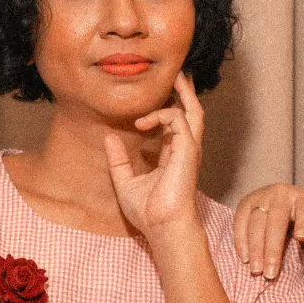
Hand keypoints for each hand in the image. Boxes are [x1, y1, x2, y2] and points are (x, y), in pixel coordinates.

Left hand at [104, 73, 203, 238]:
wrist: (162, 227)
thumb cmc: (148, 212)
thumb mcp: (125, 182)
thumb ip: (118, 160)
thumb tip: (109, 138)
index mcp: (174, 158)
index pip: (176, 126)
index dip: (166, 109)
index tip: (154, 98)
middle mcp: (185, 151)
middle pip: (191, 114)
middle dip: (184, 93)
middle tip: (176, 75)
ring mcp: (189, 150)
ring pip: (193, 112)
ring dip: (184, 94)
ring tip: (175, 77)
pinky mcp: (188, 150)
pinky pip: (177, 119)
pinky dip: (160, 114)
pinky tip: (141, 122)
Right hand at [233, 183, 303, 278]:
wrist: (279, 200)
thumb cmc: (300, 220)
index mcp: (303, 199)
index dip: (303, 222)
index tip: (302, 238)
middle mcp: (282, 194)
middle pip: (276, 221)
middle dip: (272, 249)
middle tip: (271, 274)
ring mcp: (261, 196)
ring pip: (256, 223)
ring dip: (255, 249)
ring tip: (257, 271)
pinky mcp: (245, 201)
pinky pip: (240, 222)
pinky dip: (241, 241)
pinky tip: (244, 259)